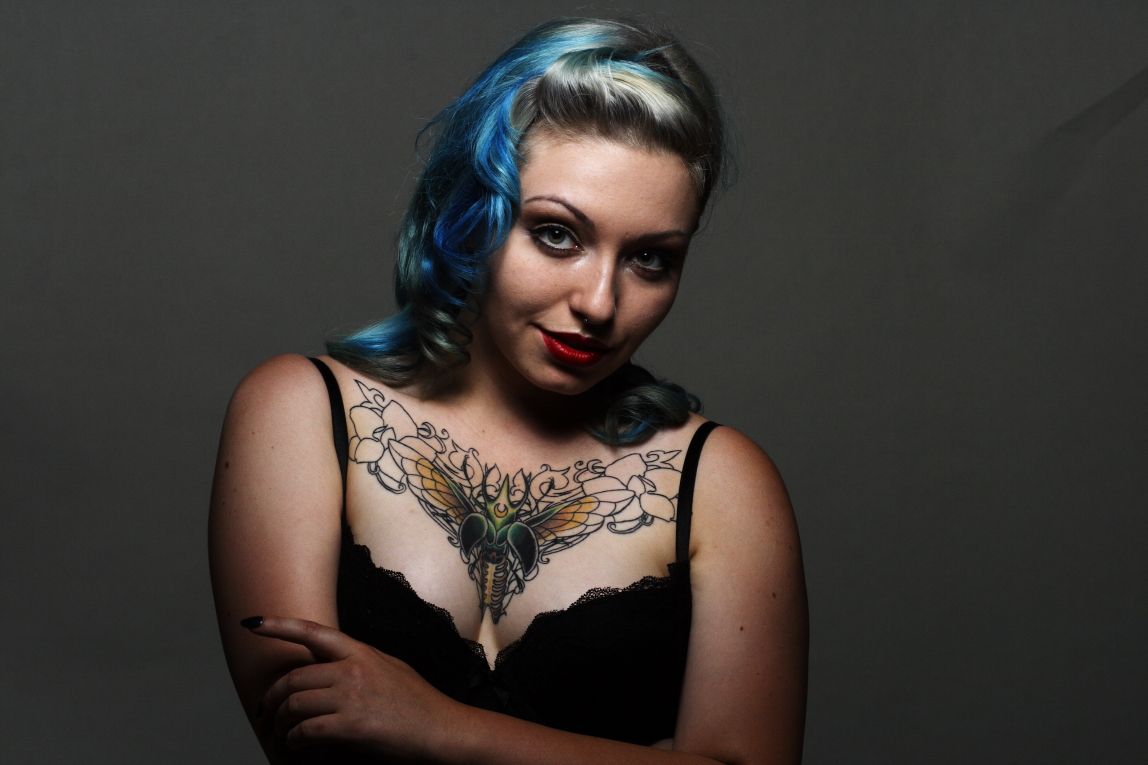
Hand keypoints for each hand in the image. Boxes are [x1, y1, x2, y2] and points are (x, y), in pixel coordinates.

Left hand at [245, 616, 458, 759]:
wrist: (441, 729)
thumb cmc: (418, 702)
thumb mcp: (388, 667)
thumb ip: (357, 662)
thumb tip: (327, 664)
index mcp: (360, 651)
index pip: (312, 632)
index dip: (279, 626)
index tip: (252, 624)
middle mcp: (353, 669)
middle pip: (293, 677)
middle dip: (272, 697)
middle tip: (264, 712)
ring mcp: (352, 696)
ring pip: (295, 704)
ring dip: (281, 723)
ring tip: (280, 734)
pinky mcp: (352, 725)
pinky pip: (307, 731)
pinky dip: (295, 740)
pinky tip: (296, 746)